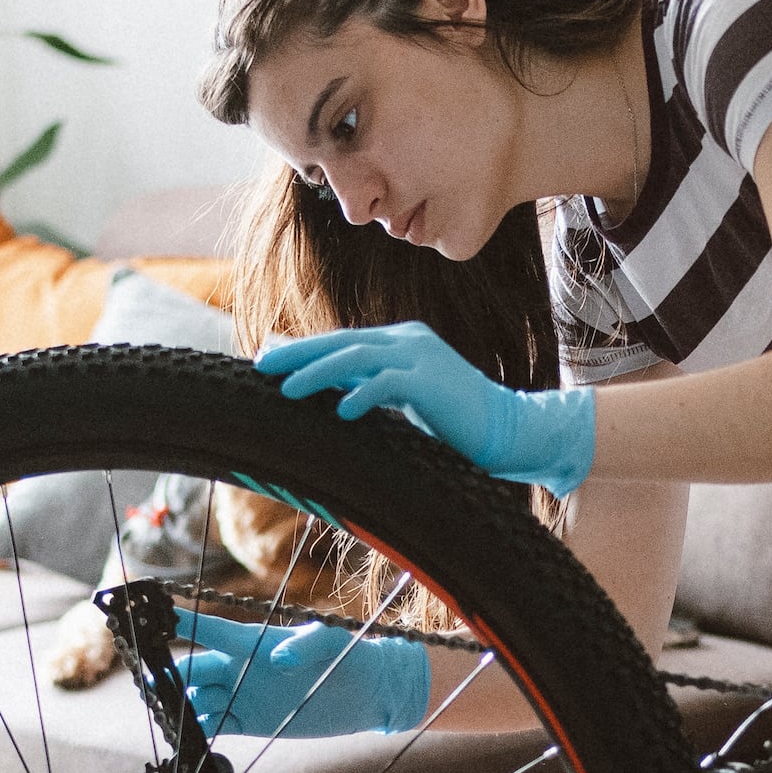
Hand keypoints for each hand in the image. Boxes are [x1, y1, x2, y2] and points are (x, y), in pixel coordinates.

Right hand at [171, 620, 432, 738]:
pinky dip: (197, 732)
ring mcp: (242, 695)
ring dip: (180, 707)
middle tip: (152, 686)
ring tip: (163, 717)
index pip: (212, 631)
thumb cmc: (350, 655)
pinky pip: (214, 725)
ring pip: (197, 699)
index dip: (184, 623)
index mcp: (254, 642)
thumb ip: (307, 643)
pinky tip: (185, 739)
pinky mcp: (249, 722)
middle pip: (194, 670)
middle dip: (170, 675)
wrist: (367, 693)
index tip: (155, 616)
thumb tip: (280, 659)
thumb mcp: (331, 642)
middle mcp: (240, 667)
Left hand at [260, 322, 598, 492]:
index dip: (305, 351)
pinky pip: (389, 384)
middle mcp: (409, 341)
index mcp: (402, 343)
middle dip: (299, 355)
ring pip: (358, 357)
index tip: (267, 362)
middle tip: (261, 367)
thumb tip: (331, 392)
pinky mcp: (433, 382)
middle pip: (343, 343)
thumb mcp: (405, 401)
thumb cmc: (456, 423)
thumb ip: (369, 388)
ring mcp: (422, 358)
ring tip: (287, 390)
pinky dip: (364, 395)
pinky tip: (343, 411)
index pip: (344, 343)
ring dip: (318, 373)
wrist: (510, 431)